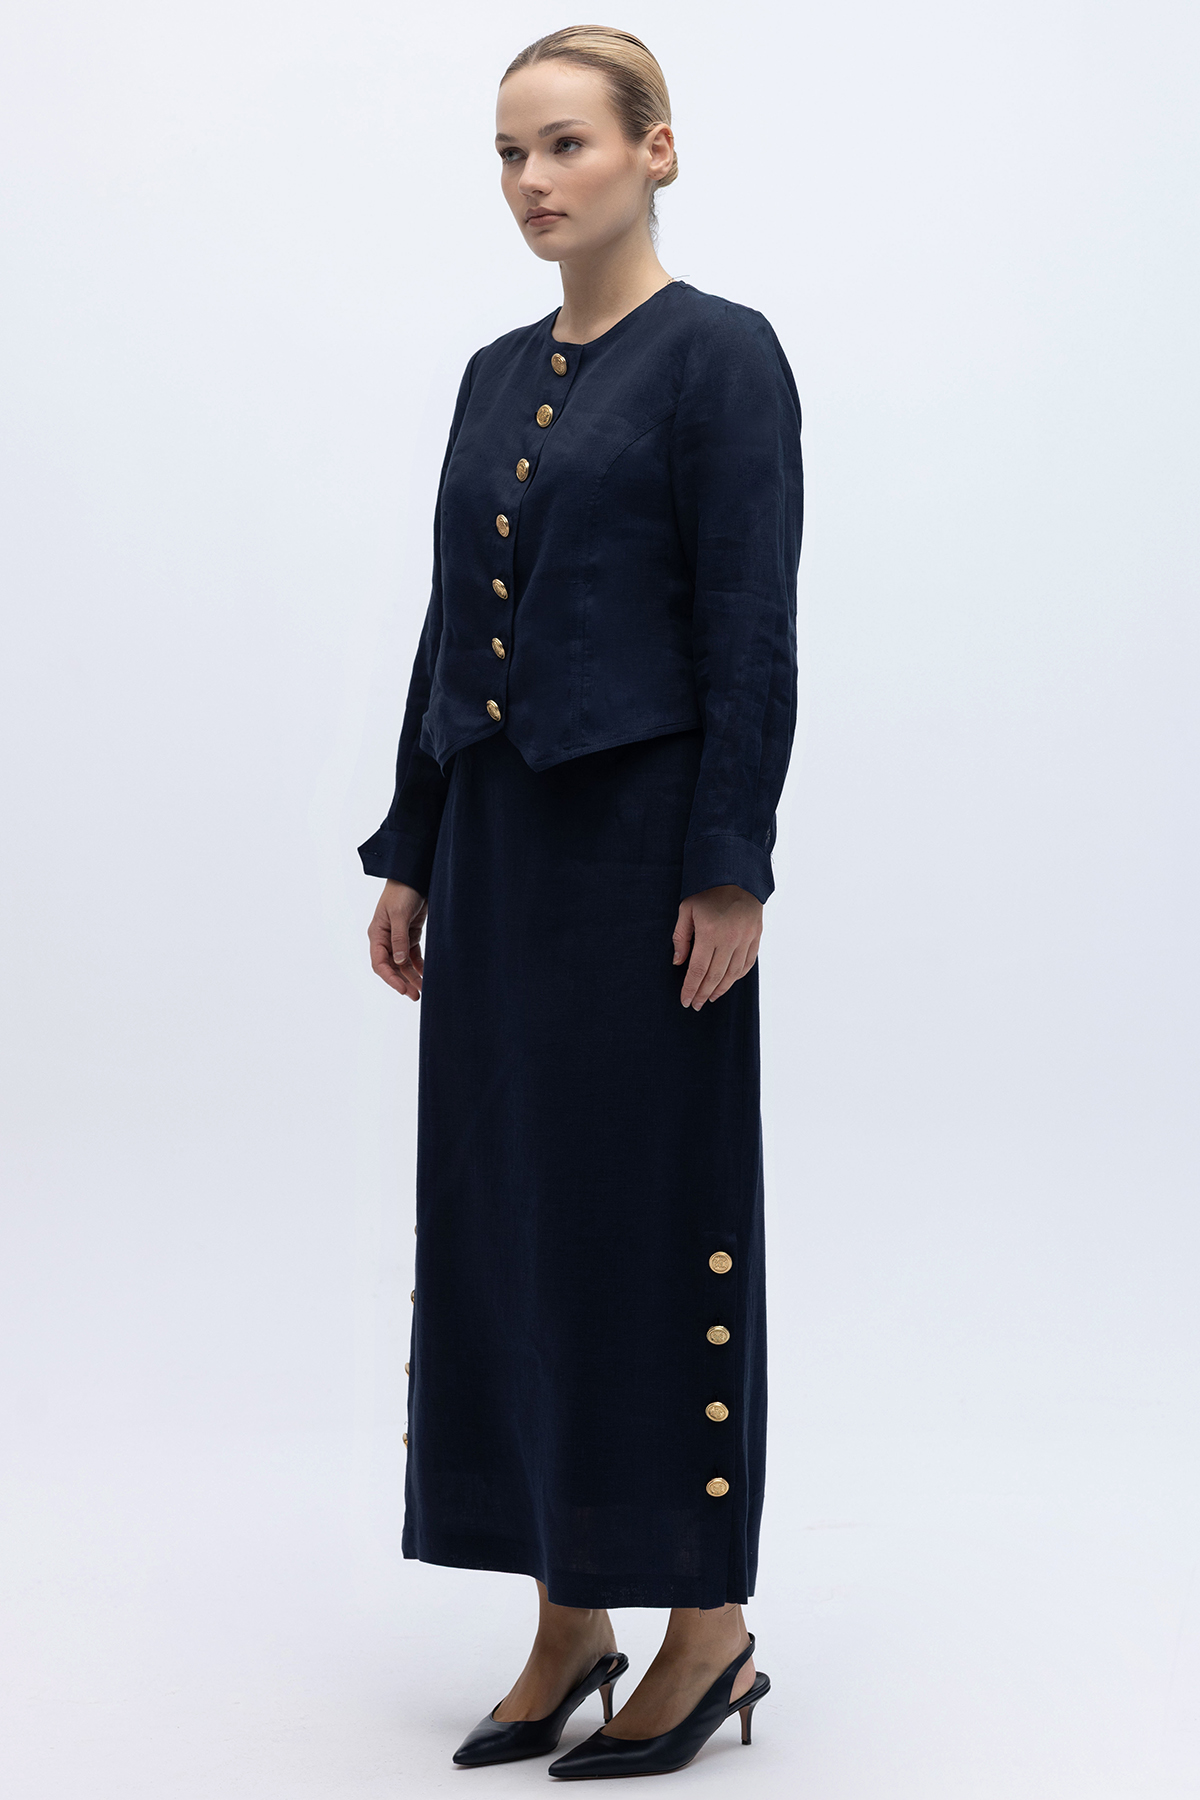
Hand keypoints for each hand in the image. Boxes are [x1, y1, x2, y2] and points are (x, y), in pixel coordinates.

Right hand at [367, 880, 427, 999]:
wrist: (415, 875)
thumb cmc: (402, 891)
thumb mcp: (399, 914)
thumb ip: (399, 938)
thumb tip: (397, 962)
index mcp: (377, 934)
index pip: (379, 963)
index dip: (390, 978)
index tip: (403, 989)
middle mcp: (385, 938)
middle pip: (392, 967)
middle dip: (402, 982)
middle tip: (415, 995)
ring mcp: (398, 937)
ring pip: (403, 964)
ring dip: (412, 977)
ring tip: (423, 990)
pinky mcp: (411, 934)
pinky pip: (413, 955)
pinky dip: (419, 966)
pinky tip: (426, 975)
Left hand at [672, 885, 763, 1009]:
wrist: (737, 874)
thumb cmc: (707, 891)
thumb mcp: (687, 909)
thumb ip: (681, 937)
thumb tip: (678, 963)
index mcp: (709, 931)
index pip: (698, 969)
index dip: (691, 988)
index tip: (685, 1000)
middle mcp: (729, 938)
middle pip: (715, 975)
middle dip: (703, 993)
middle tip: (696, 1004)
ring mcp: (746, 938)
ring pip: (733, 973)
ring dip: (721, 989)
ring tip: (710, 998)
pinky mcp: (756, 936)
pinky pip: (747, 963)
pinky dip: (737, 977)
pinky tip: (727, 982)